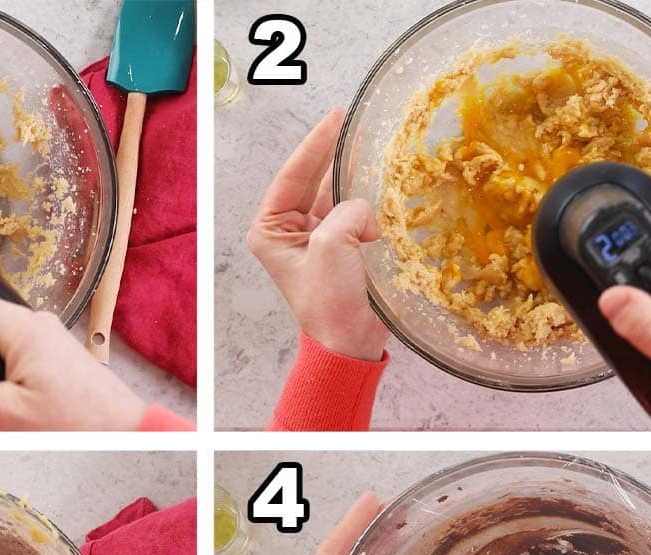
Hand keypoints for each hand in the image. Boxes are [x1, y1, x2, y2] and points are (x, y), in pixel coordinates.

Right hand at [0, 285, 149, 430]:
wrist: (127, 440)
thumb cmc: (79, 430)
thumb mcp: (6, 415)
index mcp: (23, 328)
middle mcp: (38, 327)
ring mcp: (50, 345)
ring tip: (5, 422)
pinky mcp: (58, 365)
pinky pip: (16, 374)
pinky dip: (11, 399)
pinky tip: (23, 421)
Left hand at [247, 109, 389, 362]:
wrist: (349, 341)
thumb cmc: (330, 300)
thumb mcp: (332, 245)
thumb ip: (347, 211)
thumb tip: (366, 212)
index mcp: (270, 230)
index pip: (292, 175)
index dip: (315, 145)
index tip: (335, 117)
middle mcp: (288, 231)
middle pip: (310, 180)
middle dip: (331, 153)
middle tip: (351, 121)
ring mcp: (314, 238)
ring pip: (333, 194)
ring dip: (350, 175)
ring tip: (368, 145)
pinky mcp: (340, 247)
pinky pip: (352, 211)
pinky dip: (365, 198)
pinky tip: (380, 181)